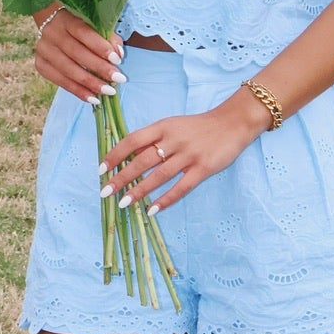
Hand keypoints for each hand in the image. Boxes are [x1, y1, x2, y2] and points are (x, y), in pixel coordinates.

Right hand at [33, 4, 122, 104]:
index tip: (117, 60)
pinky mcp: (40, 64)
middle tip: (117, 80)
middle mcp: (52, 34)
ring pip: (68, 70)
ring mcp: (43, 50)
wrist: (52, 26)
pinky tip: (92, 97)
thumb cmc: (79, 27)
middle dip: (99, 68)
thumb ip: (108, 37)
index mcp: (66, 20)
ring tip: (107, 91)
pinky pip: (60, 81)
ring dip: (90, 83)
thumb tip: (118, 55)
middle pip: (76, 54)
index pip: (83, 33)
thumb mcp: (94, 25)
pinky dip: (78, 91)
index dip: (100, 47)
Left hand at [102, 89, 269, 214]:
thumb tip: (127, 156)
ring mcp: (189, 155)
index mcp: (163, 127)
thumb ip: (153, 139)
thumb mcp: (173, 125)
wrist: (232, 123)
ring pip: (158, 176)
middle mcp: (174, 140)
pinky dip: (165, 199)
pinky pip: (181, 187)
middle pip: (142, 160)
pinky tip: (153, 210)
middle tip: (105, 192)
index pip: (132, 140)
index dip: (115, 155)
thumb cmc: (198, 127)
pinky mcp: (203, 168)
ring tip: (123, 203)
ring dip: (139, 191)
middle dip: (121, 177)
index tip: (101, 169)